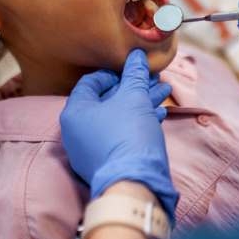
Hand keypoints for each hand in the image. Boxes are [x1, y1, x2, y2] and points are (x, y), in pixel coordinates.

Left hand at [60, 49, 178, 217]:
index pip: (90, 82)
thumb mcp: (134, 97)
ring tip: (163, 92)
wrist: (133, 182)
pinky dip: (138, 123)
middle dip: (133, 87)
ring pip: (118, 118)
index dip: (114, 73)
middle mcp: (78, 131)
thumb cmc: (128, 133)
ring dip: (140, 103)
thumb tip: (137, 55)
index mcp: (75, 111)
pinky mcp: (107, 162)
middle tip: (153, 79)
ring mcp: (91, 149)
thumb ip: (135, 74)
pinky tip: (159, 115)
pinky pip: (121, 135)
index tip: (133, 70)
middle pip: (107, 100)